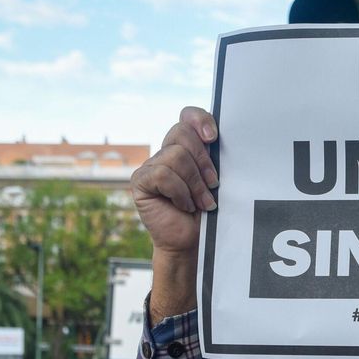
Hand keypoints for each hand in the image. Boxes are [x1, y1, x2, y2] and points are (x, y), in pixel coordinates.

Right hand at [131, 107, 219, 252]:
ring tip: (202, 202)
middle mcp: (166, 152)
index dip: (200, 119)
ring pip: (175, 156)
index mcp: (186, 147)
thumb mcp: (216, 181)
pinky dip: (179, 192)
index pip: (187, 116)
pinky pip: (163, 174)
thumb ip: (214, 158)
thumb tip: (217, 138)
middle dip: (203, 161)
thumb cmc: (208, 213)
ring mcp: (151, 165)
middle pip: (182, 133)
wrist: (193, 242)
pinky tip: (184, 206)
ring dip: (194, 183)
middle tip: (213, 184)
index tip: (214, 137)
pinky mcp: (140, 181)